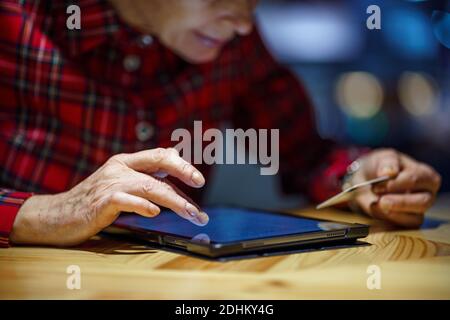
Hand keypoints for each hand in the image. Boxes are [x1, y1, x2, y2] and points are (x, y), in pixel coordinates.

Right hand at [10, 148, 207, 245]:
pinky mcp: (101, 202)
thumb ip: (144, 177)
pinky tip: (154, 213)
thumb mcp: (119, 183)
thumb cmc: (92, 201)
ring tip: (191, 213)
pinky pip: (127, 201)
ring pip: (150, 186)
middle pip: (159, 165)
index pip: (159, 155)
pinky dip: (143, 206)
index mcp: (125, 162)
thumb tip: (174, 170)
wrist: (57, 215)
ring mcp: (110, 184)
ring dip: (175, 201)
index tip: (198, 179)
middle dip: (184, 174)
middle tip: (201, 188)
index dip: (181, 164)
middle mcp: (120, 168)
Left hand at [350, 149, 440, 227]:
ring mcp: (416, 210)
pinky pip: (403, 227)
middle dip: (401, 202)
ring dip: (394, 214)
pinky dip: (389, 220)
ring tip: (377, 204)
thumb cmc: (380, 167)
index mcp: (425, 175)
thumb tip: (389, 172)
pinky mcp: (405, 222)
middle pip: (423, 202)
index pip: (418, 180)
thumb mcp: (382, 158)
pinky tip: (377, 210)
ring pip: (415, 218)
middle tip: (382, 200)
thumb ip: (387, 163)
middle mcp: (425, 194)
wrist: (364, 179)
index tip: (379, 184)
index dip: (397, 182)